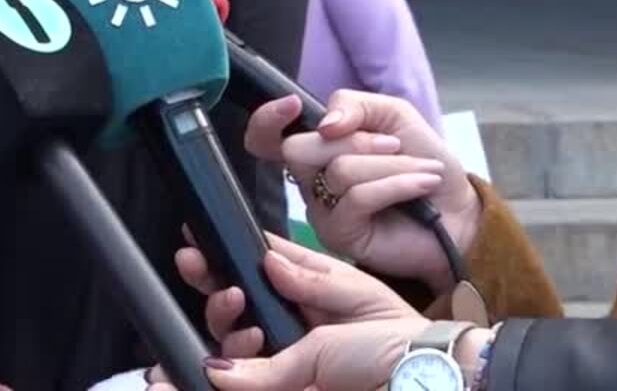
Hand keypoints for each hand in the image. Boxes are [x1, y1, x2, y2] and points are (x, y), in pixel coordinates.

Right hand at [149, 233, 426, 390]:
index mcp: (308, 292)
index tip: (199, 239)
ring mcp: (281, 361)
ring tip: (234, 303)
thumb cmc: (397, 340)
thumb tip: (262, 263)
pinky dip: (226, 362)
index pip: (259, 266)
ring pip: (227, 338)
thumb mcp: (355, 295)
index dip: (229, 252)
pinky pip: (237, 374)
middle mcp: (288, 324)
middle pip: (233, 302)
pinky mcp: (279, 385)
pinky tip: (242, 343)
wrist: (422, 385)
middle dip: (208, 280)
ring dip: (220, 316)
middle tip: (194, 263)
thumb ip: (303, 282)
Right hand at [247, 91, 479, 294]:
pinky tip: (420, 185)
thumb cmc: (423, 161)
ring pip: (337, 171)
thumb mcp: (394, 115)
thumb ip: (354, 104)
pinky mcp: (339, 235)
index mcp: (317, 146)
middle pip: (298, 149)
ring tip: (422, 171)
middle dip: (355, 141)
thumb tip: (325, 124)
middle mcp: (310, 178)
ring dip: (389, 165)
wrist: (459, 211)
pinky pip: (357, 198)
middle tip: (394, 146)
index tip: (293, 104)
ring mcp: (321, 209)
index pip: (264, 137)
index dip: (266, 120)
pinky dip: (395, 184)